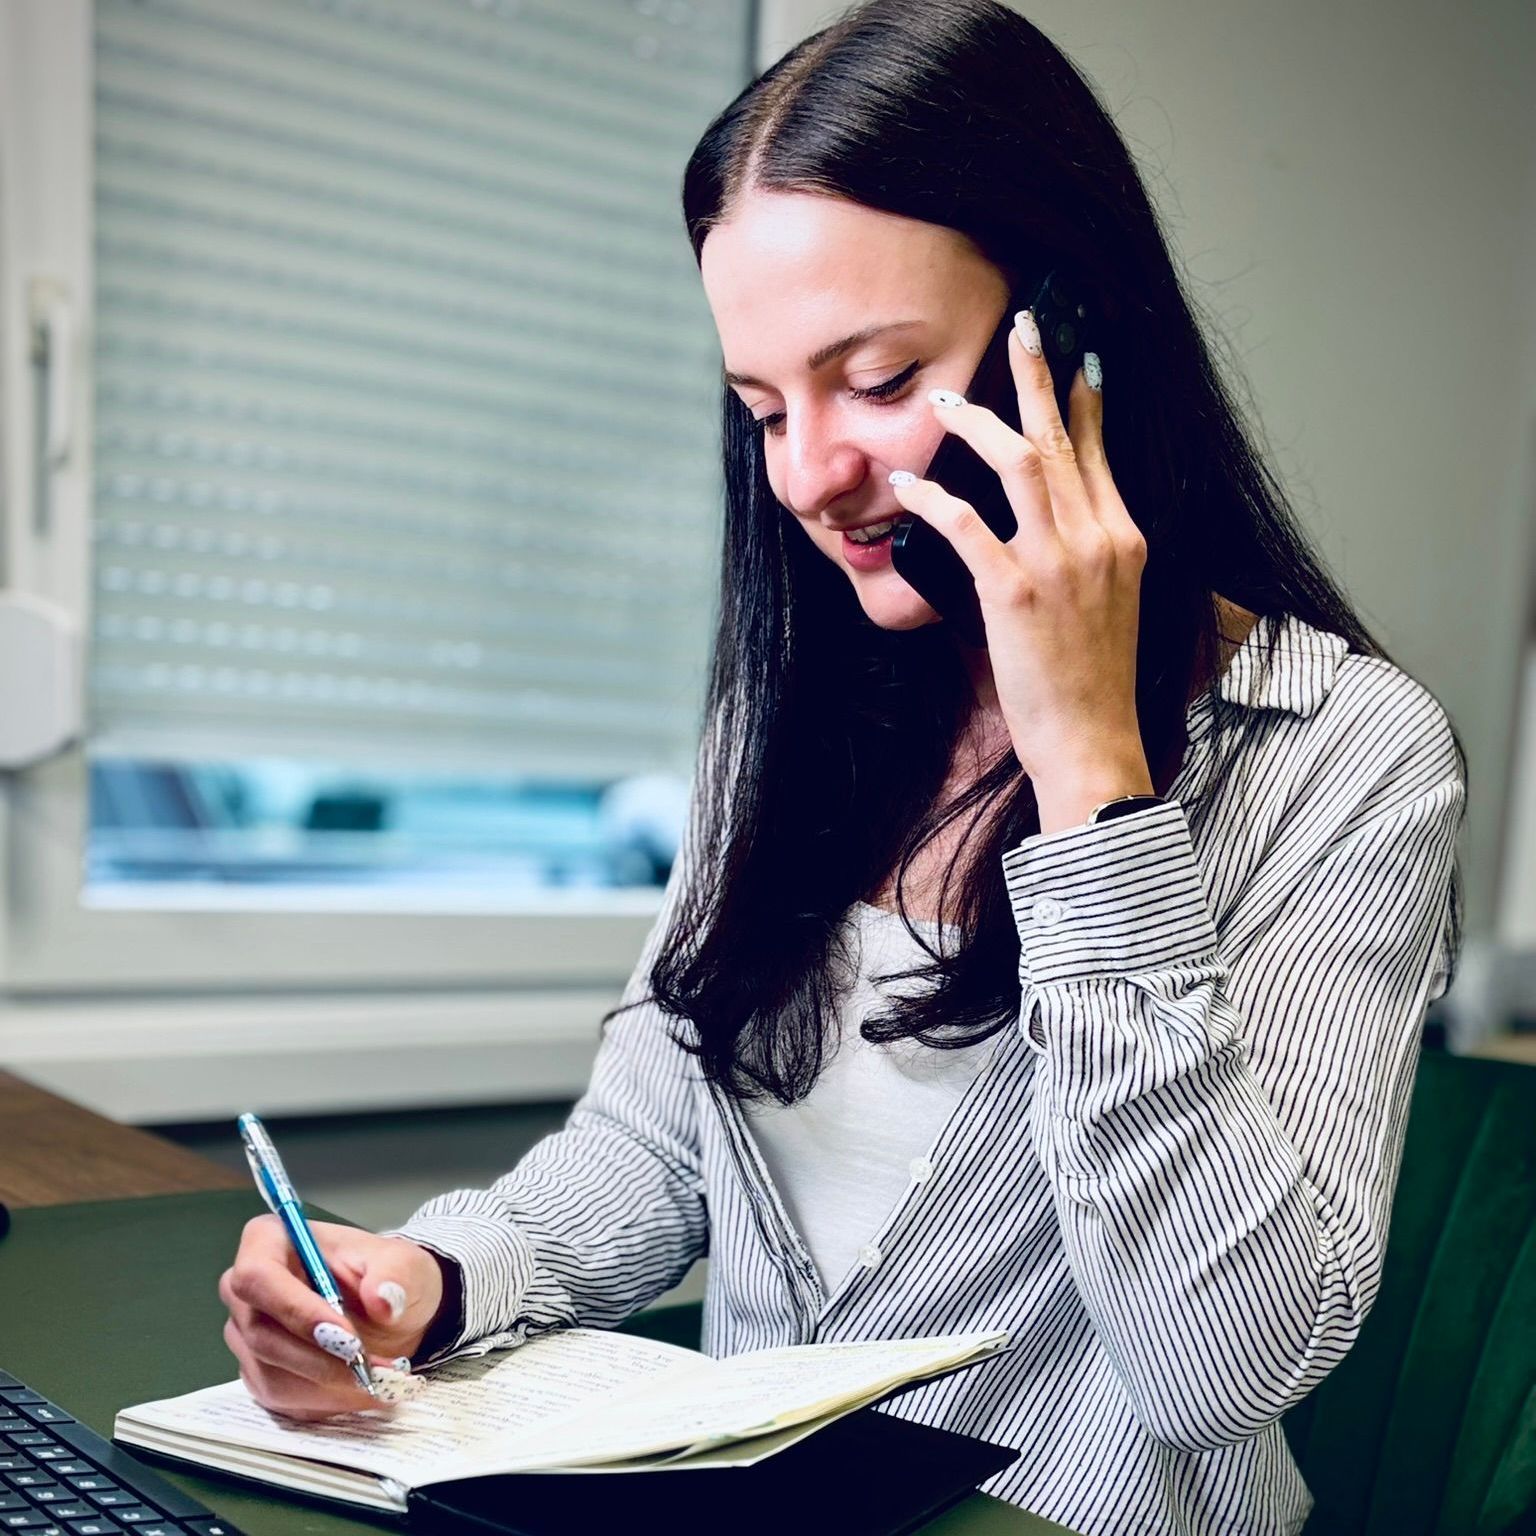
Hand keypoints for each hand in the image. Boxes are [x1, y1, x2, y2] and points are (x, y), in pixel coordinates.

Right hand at [220, 1214, 448, 1420]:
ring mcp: (247, 1335)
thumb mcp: (405, 1264)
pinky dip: (324, 1401)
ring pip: (272, 1374)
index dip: (297, 1311)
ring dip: (328, 1385)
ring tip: (378, 1381)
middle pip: (263, 1334)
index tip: (345, 1336)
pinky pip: (281, 1399)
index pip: (258, 1277)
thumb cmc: (388, 1276)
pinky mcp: (259, 1373)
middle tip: (372, 1368)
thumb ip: (395, 1275)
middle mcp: (246, 1290)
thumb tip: (382, 1300)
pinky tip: (360, 1391)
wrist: (392, 1311)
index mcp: (270, 1241)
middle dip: (322, 1358)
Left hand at [888, 314, 1149, 792]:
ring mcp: (1059, 563)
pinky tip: (907, 483)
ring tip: (948, 399)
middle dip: (1039, 377)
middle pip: (1064, 439)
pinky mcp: (1016, 592)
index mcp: (1124, 540)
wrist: (1093, 742)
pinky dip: (934, 497)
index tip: (1079, 362)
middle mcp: (1099, 540)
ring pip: (1022, 463)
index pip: (1102, 453)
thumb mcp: (1113, 607)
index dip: (1087, 402)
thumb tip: (1058, 529)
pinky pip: (967, 525)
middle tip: (1023, 325)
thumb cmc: (1094, 685)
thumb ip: (1091, 558)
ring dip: (983, 422)